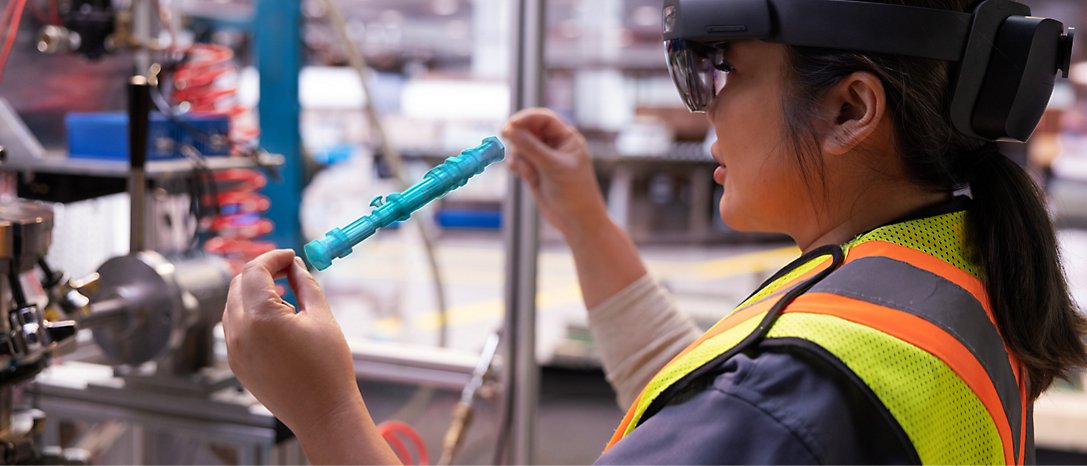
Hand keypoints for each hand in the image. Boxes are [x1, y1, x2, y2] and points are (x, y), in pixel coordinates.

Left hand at [222, 250, 396, 463]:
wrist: (322, 413)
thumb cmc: (328, 368)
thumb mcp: (322, 317)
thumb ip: (305, 285)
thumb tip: (296, 266)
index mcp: (260, 317)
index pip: (255, 271)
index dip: (273, 258)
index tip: (291, 256)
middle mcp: (239, 332)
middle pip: (239, 284)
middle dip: (262, 272)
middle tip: (288, 270)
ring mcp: (234, 350)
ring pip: (233, 305)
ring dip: (254, 292)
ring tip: (285, 297)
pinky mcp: (237, 364)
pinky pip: (234, 327)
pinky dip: (249, 314)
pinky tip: (276, 319)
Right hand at [501, 108, 610, 236]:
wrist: (576, 221)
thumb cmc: (574, 191)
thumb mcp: (552, 166)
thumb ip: (531, 147)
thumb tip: (509, 130)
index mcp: (567, 138)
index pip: (543, 119)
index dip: (526, 118)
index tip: (510, 124)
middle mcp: (554, 145)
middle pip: (529, 130)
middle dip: (519, 136)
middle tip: (505, 136)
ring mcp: (543, 159)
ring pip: (520, 146)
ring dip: (519, 155)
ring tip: (528, 172)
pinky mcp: (534, 172)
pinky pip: (518, 161)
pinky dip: (517, 166)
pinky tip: (524, 175)